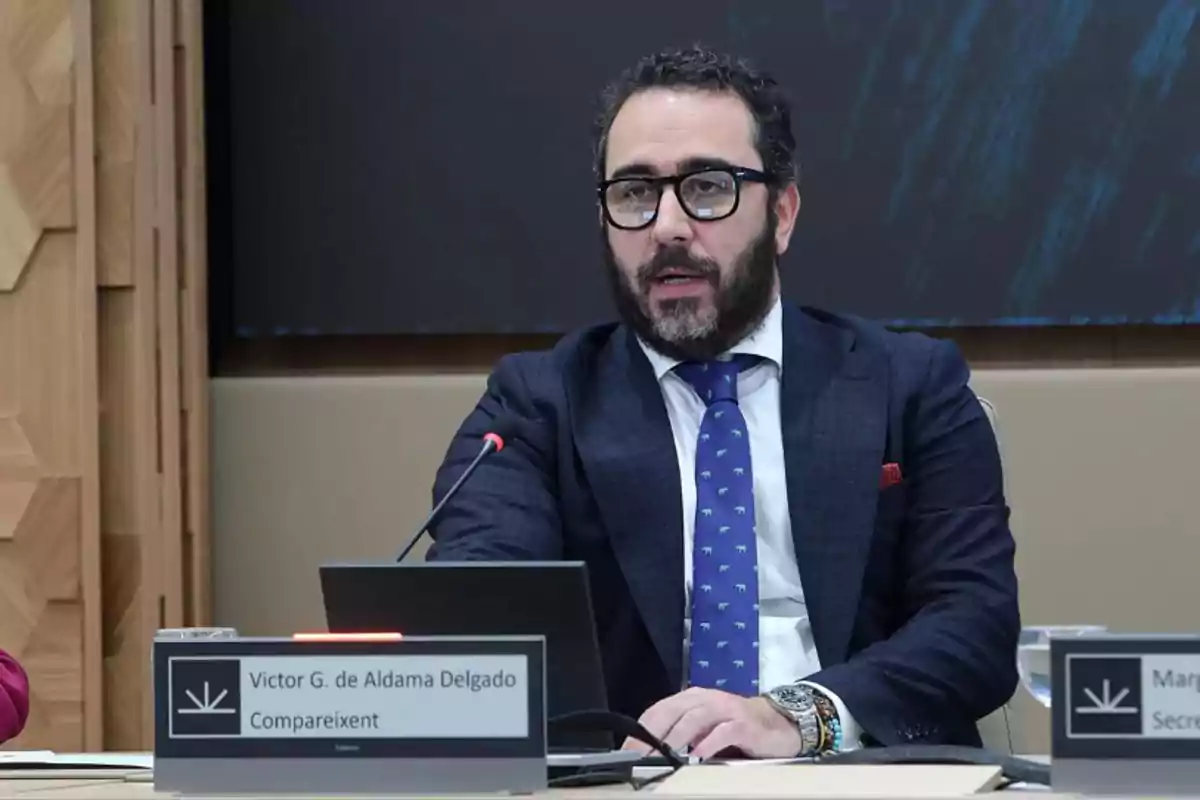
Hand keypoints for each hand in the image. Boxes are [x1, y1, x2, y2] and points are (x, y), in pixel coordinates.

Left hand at [623, 686, 803, 759]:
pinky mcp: (743, 723)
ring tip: (661, 755)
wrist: (778, 723)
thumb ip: (681, 734)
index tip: (625, 752)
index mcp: (690, 699)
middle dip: (650, 735)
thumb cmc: (735, 728)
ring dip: (675, 738)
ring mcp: (724, 709)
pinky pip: (723, 731)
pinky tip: (698, 755)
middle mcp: (705, 699)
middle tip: (636, 756)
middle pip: (671, 712)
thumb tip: (648, 752)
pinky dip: (709, 743)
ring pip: (694, 718)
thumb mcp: (703, 729)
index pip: (657, 711)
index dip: (639, 731)